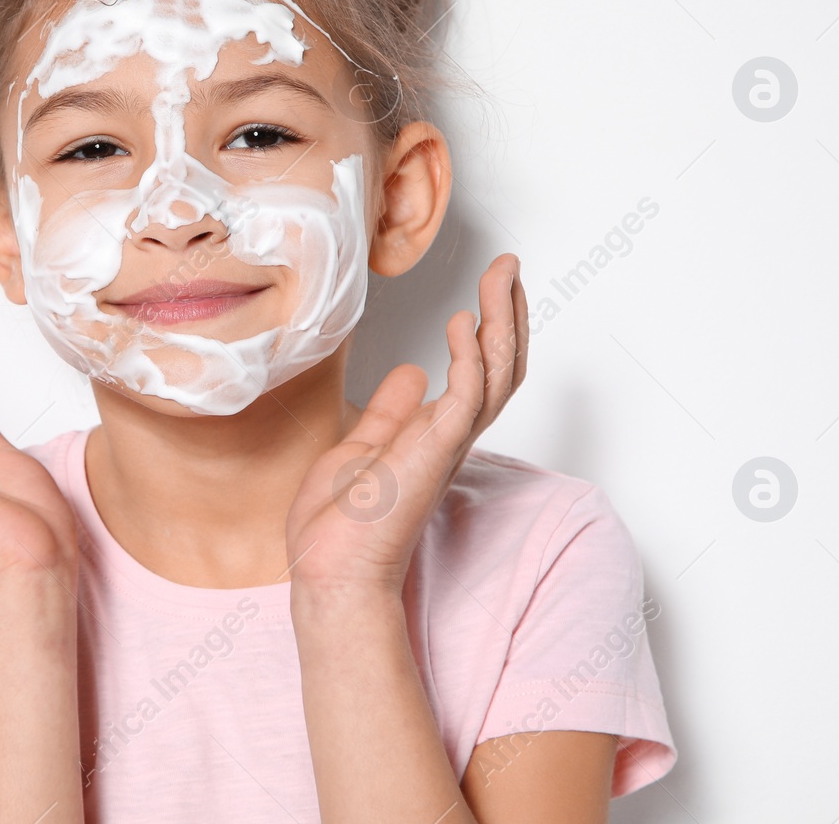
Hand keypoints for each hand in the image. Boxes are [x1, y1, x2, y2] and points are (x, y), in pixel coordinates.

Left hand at [284, 254, 527, 593]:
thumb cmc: (340, 527)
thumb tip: (411, 373)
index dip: (492, 329)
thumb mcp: (361, 448)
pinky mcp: (433, 454)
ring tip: (500, 278)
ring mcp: (447, 446)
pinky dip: (471, 357)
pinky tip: (463, 324)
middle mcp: (451, 438)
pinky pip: (467, 398)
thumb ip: (391, 413)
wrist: (328, 571)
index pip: (482, 373)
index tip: (492, 288)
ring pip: (496, 375)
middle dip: (509, 314)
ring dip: (501, 322)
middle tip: (510, 268)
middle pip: (502, 367)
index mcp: (436, 435)